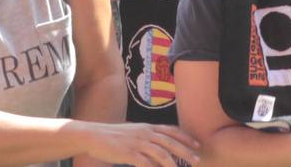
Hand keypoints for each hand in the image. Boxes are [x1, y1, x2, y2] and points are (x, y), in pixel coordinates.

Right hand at [80, 120, 198, 166]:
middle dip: (186, 152)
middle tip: (197, 160)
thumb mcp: (133, 131)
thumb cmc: (113, 136)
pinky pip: (145, 163)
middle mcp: (145, 133)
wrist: (94, 136)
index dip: (186, 138)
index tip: (197, 145)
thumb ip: (146, 136)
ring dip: (173, 163)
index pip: (172, 131)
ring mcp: (137, 143)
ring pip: (161, 154)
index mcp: (147, 127)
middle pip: (171, 143)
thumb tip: (157, 143)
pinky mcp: (129, 153)